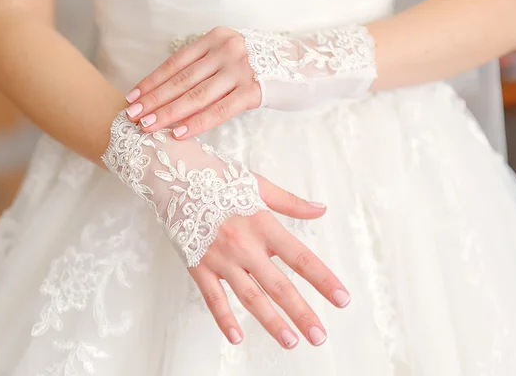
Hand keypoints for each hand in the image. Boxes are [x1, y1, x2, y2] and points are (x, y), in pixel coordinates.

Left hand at [124, 27, 261, 138]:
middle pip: (181, 80)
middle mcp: (226, 49)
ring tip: (148, 127)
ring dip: (169, 113)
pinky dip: (197, 123)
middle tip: (132, 116)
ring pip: (196, 95)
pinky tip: (179, 133)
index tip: (133, 97)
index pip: (176, 63)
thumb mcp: (231, 58)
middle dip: (154, 100)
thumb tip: (172, 93)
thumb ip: (206, 69)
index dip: (152, 81)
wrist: (306, 66)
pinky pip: (220, 110)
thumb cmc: (263, 67)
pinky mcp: (254, 90)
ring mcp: (241, 69)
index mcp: (215, 39)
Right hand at [188, 174, 349, 348]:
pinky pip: (213, 297)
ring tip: (290, 341)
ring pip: (250, 296)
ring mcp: (220, 258)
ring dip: (271, 321)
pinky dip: (224, 318)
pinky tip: (236, 338)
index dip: (323, 280)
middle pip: (279, 285)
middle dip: (301, 313)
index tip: (342, 299)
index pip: (300, 258)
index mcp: (263, 224)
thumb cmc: (217, 177)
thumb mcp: (258, 185)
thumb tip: (321, 210)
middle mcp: (244, 245)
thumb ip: (291, 202)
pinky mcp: (198, 266)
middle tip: (320, 336)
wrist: (173, 174)